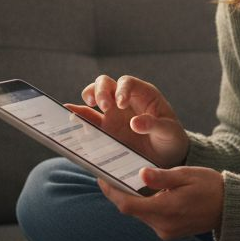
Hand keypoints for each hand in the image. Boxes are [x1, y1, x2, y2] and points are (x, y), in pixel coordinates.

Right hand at [67, 74, 189, 168]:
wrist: (165, 157)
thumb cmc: (170, 139)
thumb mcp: (169, 132)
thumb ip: (154, 125)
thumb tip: (136, 123)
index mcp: (143, 95)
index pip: (127, 82)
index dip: (121, 89)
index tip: (121, 104)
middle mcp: (124, 100)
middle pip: (106, 83)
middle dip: (101, 90)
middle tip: (103, 106)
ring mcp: (112, 113)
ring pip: (94, 94)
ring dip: (89, 97)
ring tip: (89, 106)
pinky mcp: (104, 128)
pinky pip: (87, 118)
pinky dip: (77, 115)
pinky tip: (68, 116)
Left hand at [98, 166, 223, 240]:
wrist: (230, 207)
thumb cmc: (210, 186)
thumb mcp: (186, 175)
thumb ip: (162, 177)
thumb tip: (141, 173)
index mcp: (166, 209)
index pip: (127, 205)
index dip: (111, 192)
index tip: (101, 178)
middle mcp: (163, 225)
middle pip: (130, 210)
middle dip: (119, 193)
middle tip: (109, 175)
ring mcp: (166, 232)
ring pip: (139, 214)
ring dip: (132, 200)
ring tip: (125, 180)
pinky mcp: (169, 233)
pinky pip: (150, 218)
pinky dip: (144, 205)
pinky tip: (144, 192)